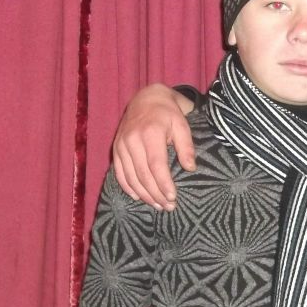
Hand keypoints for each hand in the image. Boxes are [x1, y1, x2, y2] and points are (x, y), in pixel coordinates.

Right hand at [112, 84, 195, 209]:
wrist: (146, 99)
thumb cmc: (168, 114)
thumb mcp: (182, 125)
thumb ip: (187, 147)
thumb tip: (190, 168)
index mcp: (150, 133)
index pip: (156, 165)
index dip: (164, 183)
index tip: (173, 197)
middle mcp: (132, 139)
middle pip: (142, 174)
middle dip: (155, 194)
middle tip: (168, 207)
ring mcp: (121, 145)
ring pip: (130, 176)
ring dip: (143, 194)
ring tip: (157, 205)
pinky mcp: (116, 148)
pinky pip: (119, 172)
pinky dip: (128, 187)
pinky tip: (138, 197)